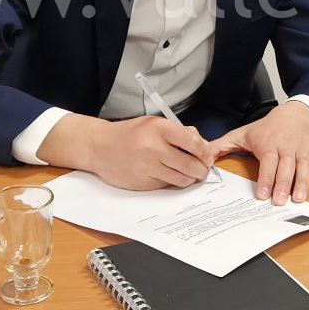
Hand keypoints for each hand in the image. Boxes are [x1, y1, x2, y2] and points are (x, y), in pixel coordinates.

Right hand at [60, 115, 213, 190]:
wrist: (99, 147)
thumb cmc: (130, 134)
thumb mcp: (154, 124)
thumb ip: (179, 133)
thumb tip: (202, 145)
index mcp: (159, 128)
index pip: (193, 143)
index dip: (205, 153)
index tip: (208, 157)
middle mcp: (154, 147)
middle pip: (190, 165)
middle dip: (201, 170)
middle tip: (203, 171)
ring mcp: (147, 167)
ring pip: (181, 179)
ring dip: (190, 179)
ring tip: (190, 175)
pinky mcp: (143, 182)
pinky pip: (166, 185)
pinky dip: (172, 182)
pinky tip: (169, 176)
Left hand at [207, 102, 308, 204]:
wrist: (294, 114)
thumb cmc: (267, 129)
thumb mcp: (243, 134)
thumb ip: (223, 146)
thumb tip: (204, 157)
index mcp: (269, 143)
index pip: (268, 161)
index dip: (266, 178)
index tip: (262, 194)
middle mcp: (288, 146)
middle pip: (286, 166)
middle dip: (283, 184)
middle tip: (280, 202)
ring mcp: (304, 148)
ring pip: (305, 166)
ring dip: (303, 183)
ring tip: (299, 199)